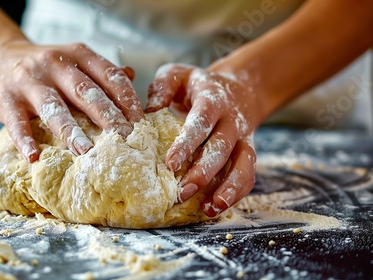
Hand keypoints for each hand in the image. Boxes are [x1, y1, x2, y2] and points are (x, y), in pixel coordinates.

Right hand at [0, 41, 143, 161]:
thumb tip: (131, 77)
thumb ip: (100, 71)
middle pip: (85, 92)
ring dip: (71, 132)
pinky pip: (16, 122)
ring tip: (86, 152)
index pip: (108, 75)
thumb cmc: (43, 68)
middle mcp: (54, 64)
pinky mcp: (6, 99)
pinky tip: (34, 157)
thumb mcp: (73, 60)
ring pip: (54, 108)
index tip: (140, 123)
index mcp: (77, 55)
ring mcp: (29, 81)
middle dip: (107, 117)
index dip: (126, 99)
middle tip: (124, 140)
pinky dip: (25, 140)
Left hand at [146, 64, 260, 216]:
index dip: (187, 144)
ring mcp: (243, 138)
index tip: (170, 164)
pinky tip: (216, 208)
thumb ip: (163, 87)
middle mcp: (231, 120)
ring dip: (228, 188)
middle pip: (222, 148)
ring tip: (210, 209)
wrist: (239, 87)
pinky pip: (249, 175)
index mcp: (212, 100)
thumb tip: (149, 110)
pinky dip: (236, 193)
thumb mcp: (178, 74)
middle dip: (204, 172)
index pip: (200, 123)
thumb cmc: (197, 85)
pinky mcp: (248, 153)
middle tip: (182, 192)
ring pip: (244, 164)